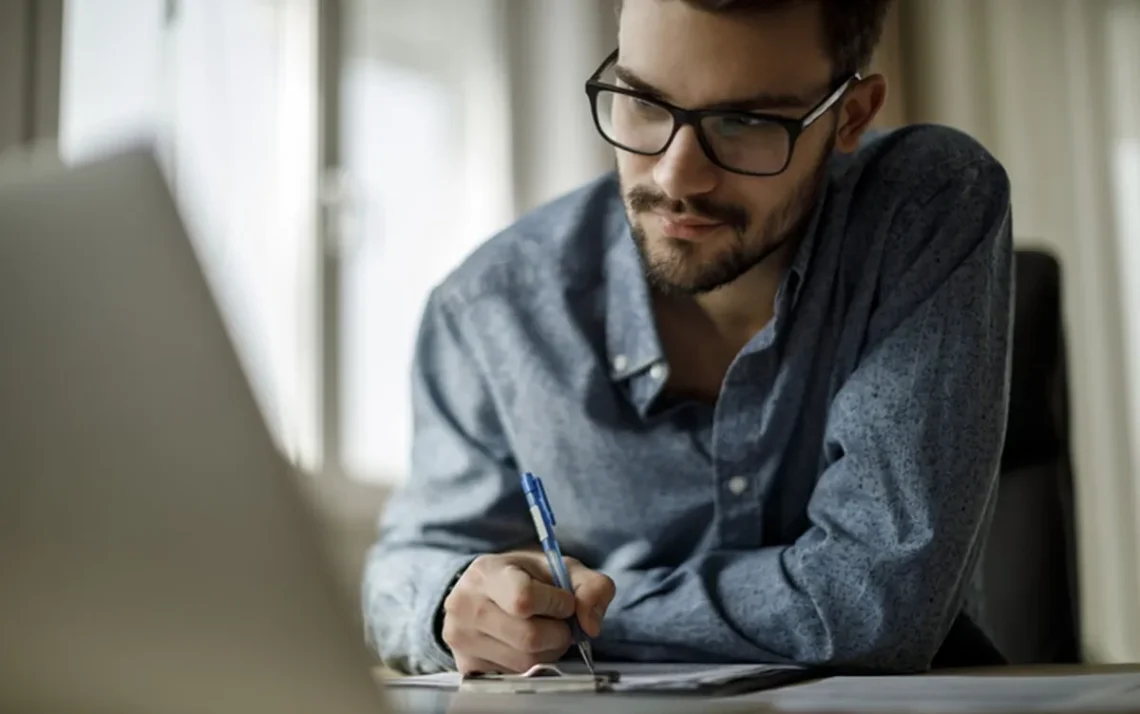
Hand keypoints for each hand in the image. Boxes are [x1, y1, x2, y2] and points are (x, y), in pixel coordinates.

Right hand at [441, 550, 615, 674]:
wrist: (484, 589)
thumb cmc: (526, 577)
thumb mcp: (560, 568)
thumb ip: (590, 586)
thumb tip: (591, 626)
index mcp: (486, 572)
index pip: (523, 599)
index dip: (556, 605)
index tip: (563, 601)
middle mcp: (465, 605)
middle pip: (529, 638)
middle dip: (558, 633)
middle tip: (559, 621)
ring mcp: (461, 638)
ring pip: (524, 663)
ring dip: (548, 652)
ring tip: (543, 631)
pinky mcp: (465, 665)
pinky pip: (514, 676)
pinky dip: (531, 665)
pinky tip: (525, 646)